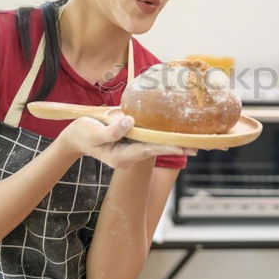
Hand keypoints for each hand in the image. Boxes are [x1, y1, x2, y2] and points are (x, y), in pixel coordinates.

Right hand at [59, 114, 196, 168]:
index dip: (166, 146)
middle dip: (179, 147)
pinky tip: (182, 133)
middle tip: (202, 146)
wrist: (76, 137)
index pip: (148, 150)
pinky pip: (153, 138)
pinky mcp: (134, 141)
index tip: (183, 145)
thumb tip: (130, 121)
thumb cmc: (83, 134)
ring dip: (177, 142)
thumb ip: (111, 130)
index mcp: (121, 157)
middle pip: (158, 150)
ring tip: (199, 141)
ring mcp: (133, 149)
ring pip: (158, 145)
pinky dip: (167, 135)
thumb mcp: (93, 132)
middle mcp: (131, 155)